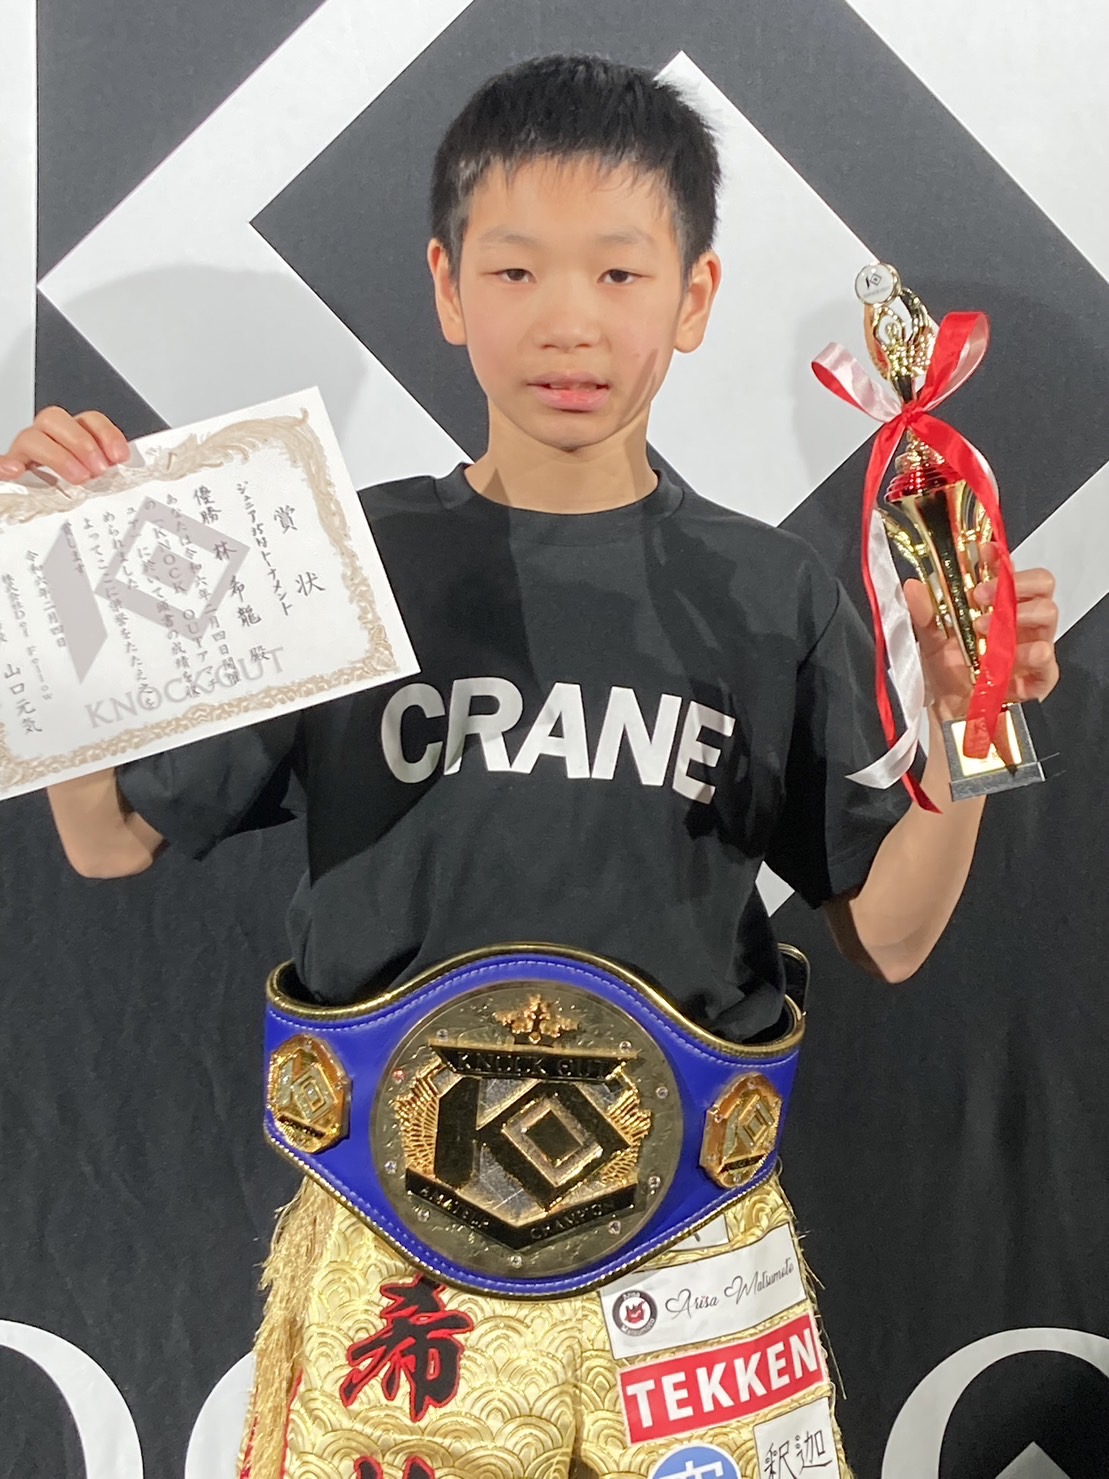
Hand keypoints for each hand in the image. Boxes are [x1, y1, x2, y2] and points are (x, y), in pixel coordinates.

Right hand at [0, 406, 130, 483]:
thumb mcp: (98, 485)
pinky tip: (16, 472)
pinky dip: (6, 465)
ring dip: (57, 456)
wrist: (40, 514)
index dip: (106, 433)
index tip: (120, 457)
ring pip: (32, 437)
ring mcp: (25, 454)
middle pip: (56, 419)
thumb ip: (111, 478)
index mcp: (73, 438)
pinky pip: (3, 463)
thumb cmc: (76, 496)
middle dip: (81, 442)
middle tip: (98, 470)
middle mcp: (48, 439)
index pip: (88, 420)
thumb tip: (131, 481)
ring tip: (77, 478)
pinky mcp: (10, 471)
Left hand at [903, 543, 1059, 721]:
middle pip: (1043, 583)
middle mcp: (1021, 619)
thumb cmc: (947, 674)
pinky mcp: (1041, 675)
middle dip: (1015, 583)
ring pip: (1049, 613)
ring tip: (983, 630)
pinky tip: (1005, 659)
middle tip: (980, 594)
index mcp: (998, 604)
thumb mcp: (930, 641)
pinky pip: (1048, 656)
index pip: (1010, 570)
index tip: (981, 551)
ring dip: (1017, 615)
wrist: (951, 716)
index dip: (1000, 557)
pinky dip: (1028, 653)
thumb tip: (912, 586)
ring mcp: (1034, 645)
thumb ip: (924, 614)